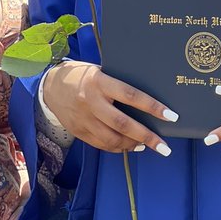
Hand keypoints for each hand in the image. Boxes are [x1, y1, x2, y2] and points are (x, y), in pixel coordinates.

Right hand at [42, 60, 177, 155]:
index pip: (131, 96)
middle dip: (147, 136)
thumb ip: (118, 84)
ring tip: (148, 145)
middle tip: (164, 147)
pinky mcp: (79, 131)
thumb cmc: (82, 75)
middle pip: (123, 124)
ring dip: (133, 145)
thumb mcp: (100, 72)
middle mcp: (91, 102)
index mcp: (100, 82)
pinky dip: (118, 148)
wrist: (49, 86)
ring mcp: (84, 119)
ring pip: (112, 139)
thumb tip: (146, 100)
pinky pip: (101, 144)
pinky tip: (130, 146)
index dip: (152, 107)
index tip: (170, 115)